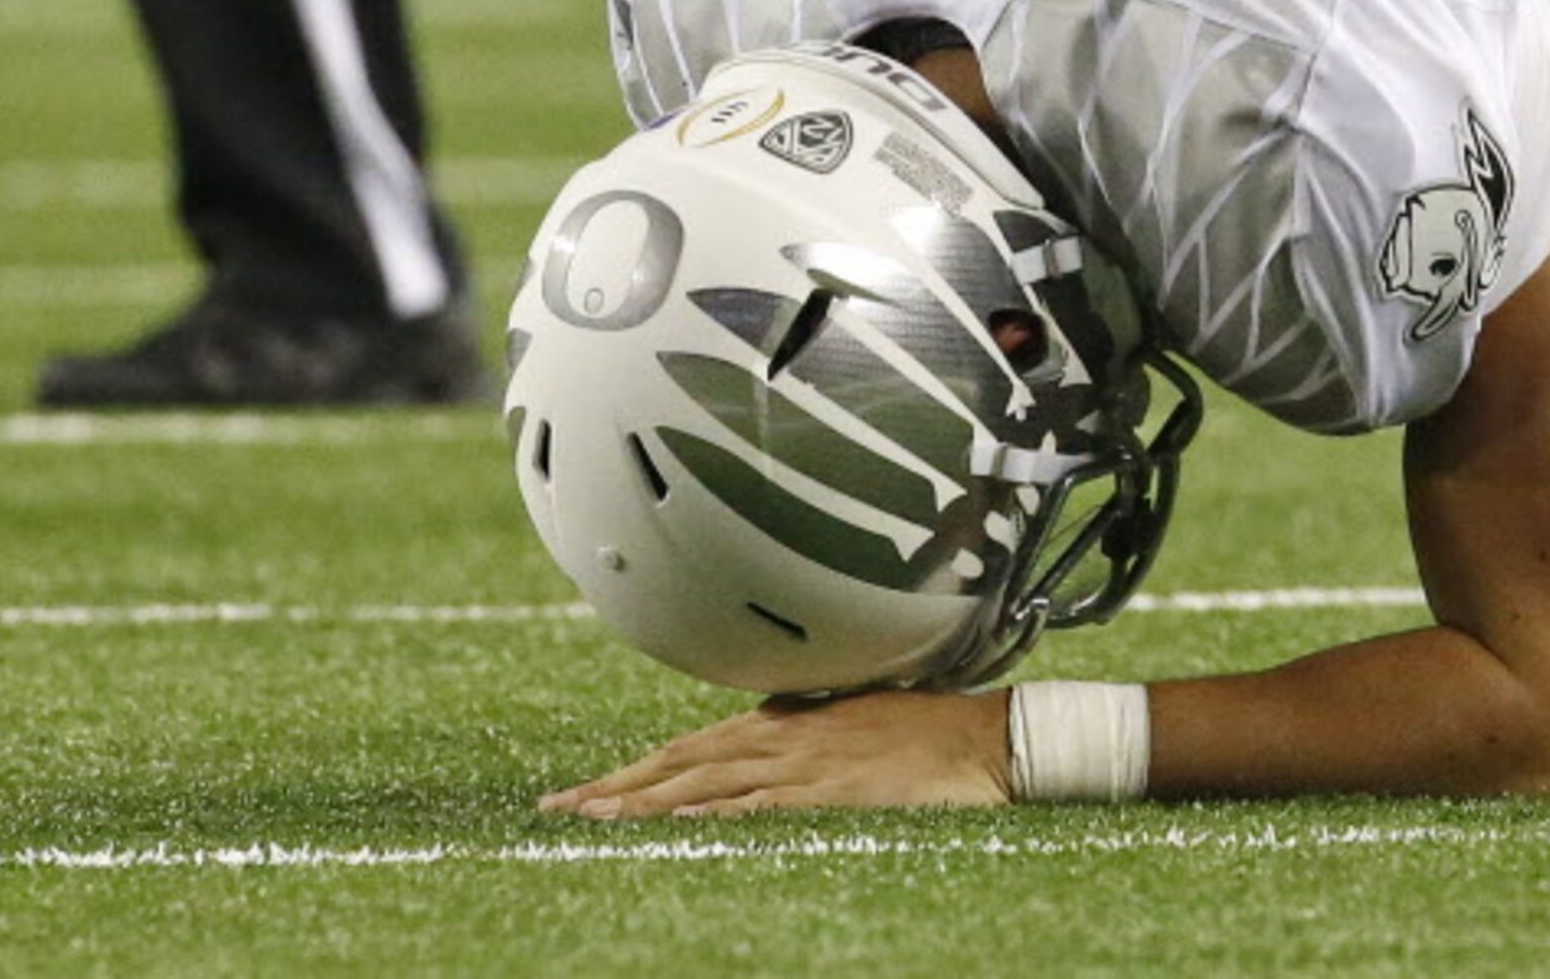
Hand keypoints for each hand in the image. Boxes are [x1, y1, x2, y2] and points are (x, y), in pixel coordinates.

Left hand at [540, 688, 1014, 819]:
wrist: (990, 737)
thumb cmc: (935, 729)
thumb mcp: (859, 718)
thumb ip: (810, 728)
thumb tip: (774, 731)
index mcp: (791, 719)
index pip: (694, 745)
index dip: (638, 768)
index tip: (589, 788)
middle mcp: (787, 738)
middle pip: (682, 762)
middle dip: (618, 784)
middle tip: (559, 806)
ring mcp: (805, 766)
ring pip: (705, 784)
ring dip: (642, 801)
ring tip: (589, 819)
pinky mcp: (829, 794)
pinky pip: (754, 809)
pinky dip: (706, 818)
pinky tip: (669, 830)